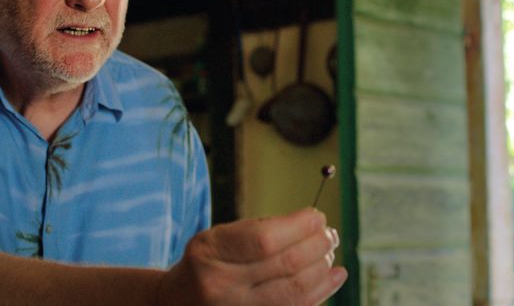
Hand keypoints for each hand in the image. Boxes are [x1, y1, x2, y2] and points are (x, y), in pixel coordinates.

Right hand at [158, 208, 346, 305]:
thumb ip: (259, 230)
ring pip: (295, 291)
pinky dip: (322, 291)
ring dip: (322, 268)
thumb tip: (311, 224)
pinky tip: (335, 276)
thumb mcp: (218, 236)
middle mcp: (222, 285)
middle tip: (329, 233)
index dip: (299, 227)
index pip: (264, 239)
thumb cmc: (207, 261)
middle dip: (317, 245)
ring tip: (330, 252)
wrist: (178, 303)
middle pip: (285, 265)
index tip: (316, 216)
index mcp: (211, 252)